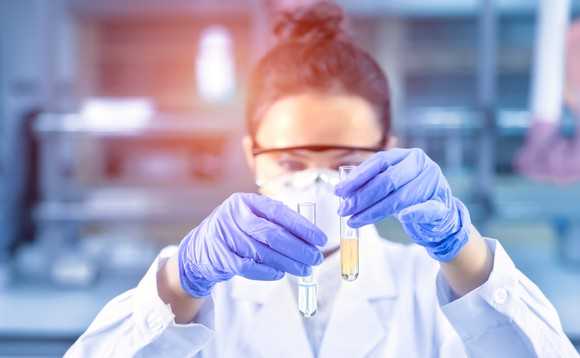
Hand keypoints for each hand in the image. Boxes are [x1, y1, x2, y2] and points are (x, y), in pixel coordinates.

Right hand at [178, 193, 325, 296]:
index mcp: (246, 201)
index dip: (302, 227)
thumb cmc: (234, 232)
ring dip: (287, 263)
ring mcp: (224, 235)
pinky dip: (267, 272)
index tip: (320, 239)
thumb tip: (309, 237)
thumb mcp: (251, 218)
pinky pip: (248, 267)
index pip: (279, 212)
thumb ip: (274, 222)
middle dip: (299, 248)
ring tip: (304, 269)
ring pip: (262, 252)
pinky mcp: (219, 256)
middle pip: (272, 234)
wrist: (199, 249)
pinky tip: (280, 274)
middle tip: (315, 258)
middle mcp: (234, 215)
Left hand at [335, 148, 470, 261]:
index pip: (378, 162)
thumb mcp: (390, 182)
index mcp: (407, 155)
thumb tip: (341, 189)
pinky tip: (401, 218)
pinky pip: (426, 209)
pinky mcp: (442, 204)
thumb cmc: (408, 194)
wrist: (440, 213)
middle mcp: (421, 165)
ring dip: (374, 211)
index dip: (357, 177)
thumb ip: (371, 181)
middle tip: (344, 209)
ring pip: (401, 197)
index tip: (339, 191)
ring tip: (354, 220)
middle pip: (387, 180)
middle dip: (362, 197)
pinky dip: (413, 213)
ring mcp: (434, 183)